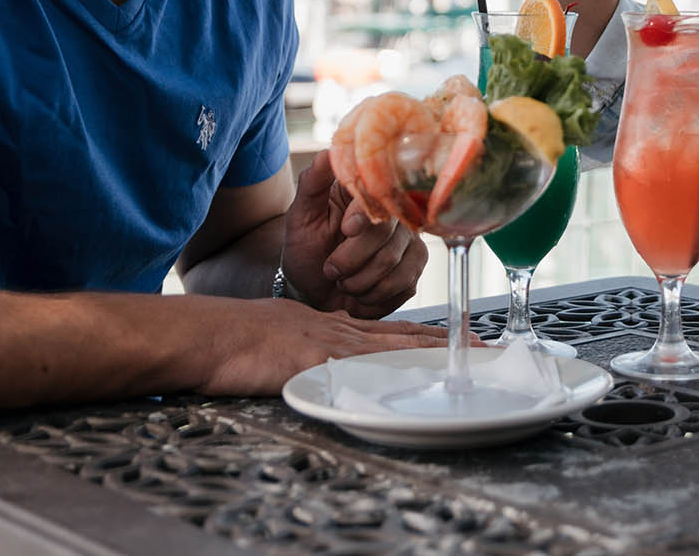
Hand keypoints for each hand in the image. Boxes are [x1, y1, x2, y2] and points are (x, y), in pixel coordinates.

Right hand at [196, 297, 447, 396]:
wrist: (213, 334)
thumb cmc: (237, 338)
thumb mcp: (285, 332)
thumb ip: (312, 340)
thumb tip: (328, 352)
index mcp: (333, 327)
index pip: (392, 330)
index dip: (427, 334)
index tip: (459, 338)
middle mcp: (341, 332)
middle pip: (405, 335)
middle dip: (447, 342)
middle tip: (485, 346)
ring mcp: (333, 344)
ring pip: (396, 346)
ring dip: (435, 353)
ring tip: (471, 357)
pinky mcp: (320, 360)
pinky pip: (369, 364)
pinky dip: (398, 366)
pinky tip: (420, 371)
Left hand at [280, 152, 428, 318]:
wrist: (313, 290)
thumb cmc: (306, 249)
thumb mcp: (301, 216)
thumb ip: (313, 182)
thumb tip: (329, 151)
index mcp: (366, 191)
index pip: (380, 195)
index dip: (364, 216)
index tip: (345, 229)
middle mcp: (393, 212)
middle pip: (389, 233)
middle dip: (352, 259)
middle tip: (331, 267)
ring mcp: (408, 239)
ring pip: (395, 264)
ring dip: (359, 282)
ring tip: (343, 279)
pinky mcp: (415, 267)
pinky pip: (405, 284)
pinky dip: (374, 296)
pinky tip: (361, 290)